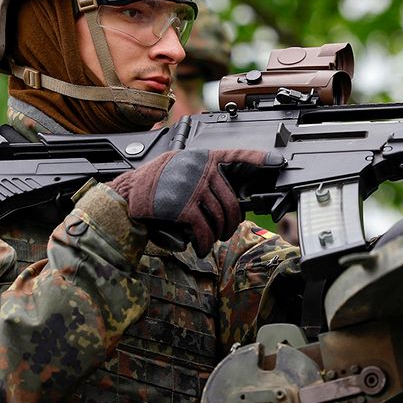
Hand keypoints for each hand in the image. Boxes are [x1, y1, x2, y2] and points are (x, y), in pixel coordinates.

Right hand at [108, 149, 282, 255]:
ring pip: (221, 219)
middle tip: (225, 232)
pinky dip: (205, 243)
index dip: (259, 159)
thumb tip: (232, 199)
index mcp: (201, 158)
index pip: (235, 155)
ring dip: (217, 236)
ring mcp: (192, 187)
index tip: (278, 161)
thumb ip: (203, 178)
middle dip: (232, 223)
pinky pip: (205, 230)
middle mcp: (200, 169)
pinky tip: (201, 247)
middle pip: (232, 202)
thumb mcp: (179, 170)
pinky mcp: (183, 207)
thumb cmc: (153, 188)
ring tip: (210, 241)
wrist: (124, 197)